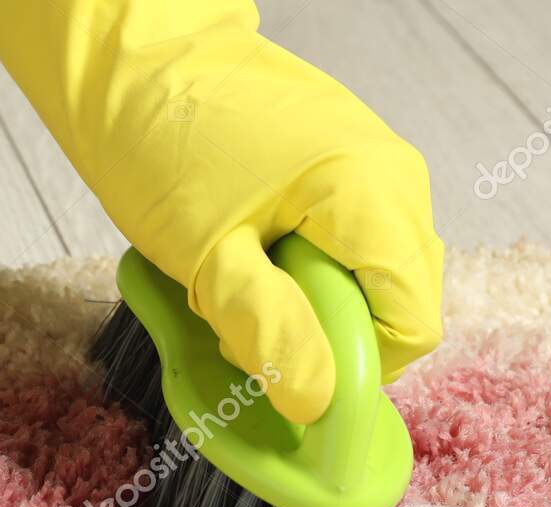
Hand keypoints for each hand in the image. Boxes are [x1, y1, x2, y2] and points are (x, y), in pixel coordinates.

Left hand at [0, 0, 443, 422]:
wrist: (136, 61)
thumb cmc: (163, 145)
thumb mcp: (208, 257)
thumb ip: (270, 331)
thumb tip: (319, 401)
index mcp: (373, 195)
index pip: (413, 326)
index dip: (358, 364)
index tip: (288, 363)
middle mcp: (396, 179)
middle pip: (401, 304)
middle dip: (332, 334)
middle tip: (250, 316)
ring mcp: (378, 168)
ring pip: (375, 278)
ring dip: (315, 302)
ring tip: (244, 277)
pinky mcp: (351, 167)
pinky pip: (353, 246)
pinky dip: (308, 269)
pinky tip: (255, 253)